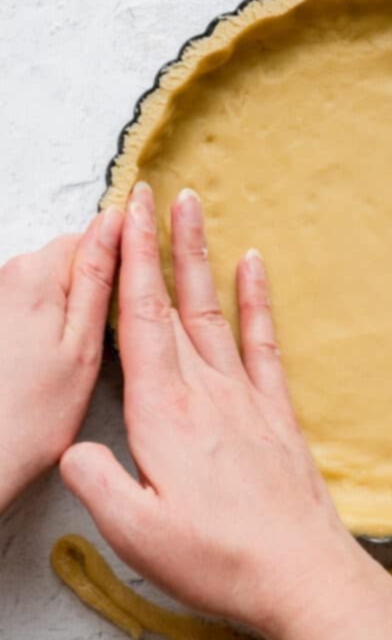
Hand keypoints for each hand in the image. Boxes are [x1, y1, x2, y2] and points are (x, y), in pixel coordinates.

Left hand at [0, 208, 122, 512]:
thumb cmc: (32, 416)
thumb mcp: (84, 343)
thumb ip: (100, 276)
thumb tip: (116, 223)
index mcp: (36, 274)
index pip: (93, 235)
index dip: (121, 265)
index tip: (132, 300)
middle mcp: (9, 276)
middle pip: (71, 260)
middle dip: (93, 293)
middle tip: (102, 342)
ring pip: (54, 287)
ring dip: (71, 313)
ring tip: (74, 361)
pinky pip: (35, 309)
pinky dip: (49, 331)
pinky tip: (49, 367)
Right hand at [60, 184, 375, 639]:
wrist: (300, 573)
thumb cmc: (216, 558)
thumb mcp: (135, 533)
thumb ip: (97, 481)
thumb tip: (74, 448)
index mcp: (162, 413)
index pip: (139, 321)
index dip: (131, 262)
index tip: (127, 215)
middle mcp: (204, 390)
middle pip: (173, 303)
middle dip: (158, 244)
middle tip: (153, 192)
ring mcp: (245, 395)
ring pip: (214, 310)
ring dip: (202, 256)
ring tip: (195, 208)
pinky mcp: (276, 410)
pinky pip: (264, 342)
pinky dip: (257, 300)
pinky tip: (255, 264)